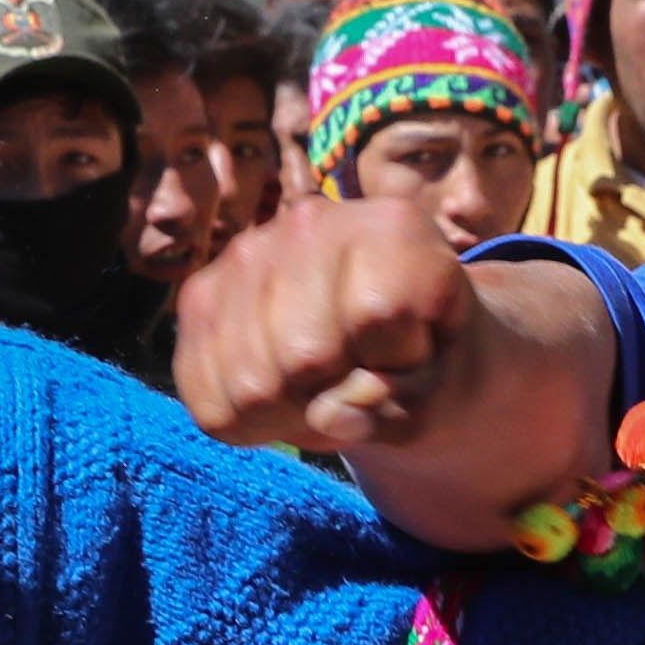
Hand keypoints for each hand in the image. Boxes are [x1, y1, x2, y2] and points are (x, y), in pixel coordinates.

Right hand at [176, 195, 483, 456]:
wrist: (386, 341)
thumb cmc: (425, 358)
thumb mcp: (444, 388)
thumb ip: (403, 405)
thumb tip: (328, 416)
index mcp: (390, 226)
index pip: (377, 313)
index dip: (401, 362)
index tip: (412, 353)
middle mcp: (307, 222)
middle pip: (303, 356)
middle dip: (338, 393)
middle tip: (360, 377)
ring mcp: (243, 256)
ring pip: (251, 386)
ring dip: (293, 412)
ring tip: (323, 383)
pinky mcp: (199, 298)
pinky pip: (211, 402)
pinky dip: (250, 422)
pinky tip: (284, 389)